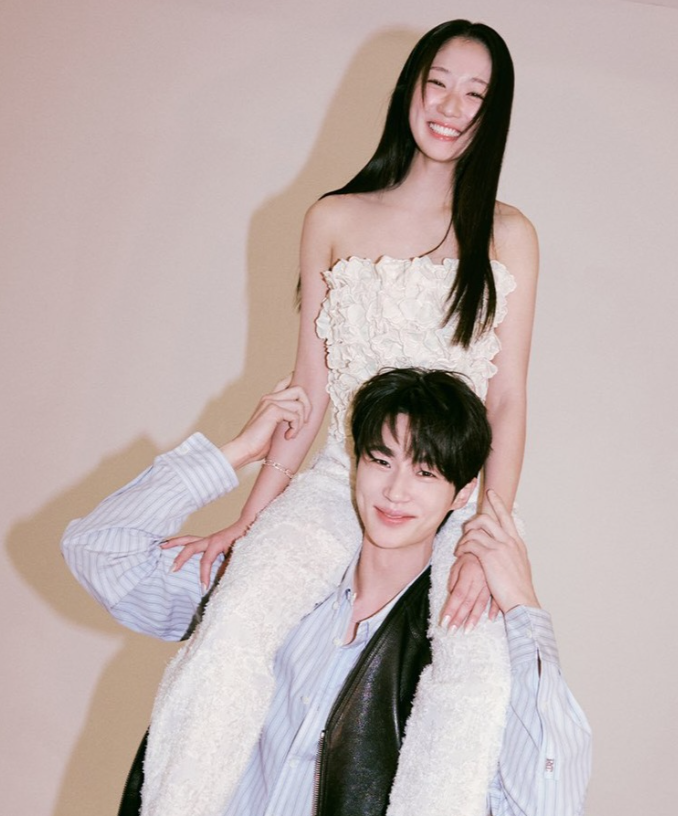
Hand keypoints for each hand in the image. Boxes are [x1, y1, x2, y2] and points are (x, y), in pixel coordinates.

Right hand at [161, 518, 248, 591]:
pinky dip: (180, 542)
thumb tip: (219, 581)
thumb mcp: (239, 555)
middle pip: (191, 547)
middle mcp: (210, 539)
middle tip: (172, 570)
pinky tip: (170, 544)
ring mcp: (208, 538)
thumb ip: (228, 567)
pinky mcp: (208, 540)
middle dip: (181, 559)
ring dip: (174, 544)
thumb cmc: (245, 539)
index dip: (203, 575)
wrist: (249, 525)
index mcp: (217, 543)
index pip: (206, 561)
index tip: (203, 589)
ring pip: (187, 539)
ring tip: (161, 547)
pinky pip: (191, 540)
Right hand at [221, 376, 311, 469]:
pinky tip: (287, 436)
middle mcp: (270, 397)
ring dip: (301, 422)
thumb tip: (304, 417)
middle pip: (299, 390)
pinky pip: (295, 416)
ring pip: (300, 404)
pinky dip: (295, 428)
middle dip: (307, 407)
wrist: (244, 449)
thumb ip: (284, 417)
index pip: (286, 381)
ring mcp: (271, 402)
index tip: (304, 401)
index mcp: (269, 400)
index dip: (298, 384)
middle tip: (302, 423)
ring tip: (292, 433)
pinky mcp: (273, 411)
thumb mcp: (274, 427)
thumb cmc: (258, 442)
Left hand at [440, 551, 498, 632]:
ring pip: (480, 603)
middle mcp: (479, 580)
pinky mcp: (498, 584)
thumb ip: (454, 578)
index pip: (457, 595)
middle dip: (459, 618)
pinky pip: (496, 598)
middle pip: (467, 602)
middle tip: (452, 631)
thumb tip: (452, 595)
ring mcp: (490, 583)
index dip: (451, 609)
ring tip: (467, 630)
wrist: (490, 543)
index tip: (444, 622)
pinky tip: (490, 619)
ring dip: (473, 618)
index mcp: (469, 573)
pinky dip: (494, 609)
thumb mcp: (459, 562)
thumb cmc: (471, 554)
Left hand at [454, 490, 538, 613]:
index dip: (497, 503)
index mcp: (517, 542)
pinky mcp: (489, 556)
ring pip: (475, 530)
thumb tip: (505, 550)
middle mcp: (509, 541)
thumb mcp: (520, 565)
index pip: (506, 516)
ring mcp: (499, 547)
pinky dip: (462, 548)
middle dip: (471, 522)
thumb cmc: (519, 588)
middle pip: (486, 519)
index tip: (490, 493)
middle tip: (466, 532)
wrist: (523, 601)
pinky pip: (470, 544)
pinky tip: (460, 555)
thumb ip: (511, 553)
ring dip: (464, 538)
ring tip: (461, 549)